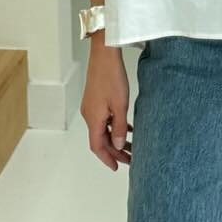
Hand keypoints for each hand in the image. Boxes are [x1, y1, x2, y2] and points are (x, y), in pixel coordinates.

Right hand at [82, 49, 131, 170]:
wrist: (104, 54)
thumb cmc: (111, 77)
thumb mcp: (120, 105)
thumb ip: (119, 127)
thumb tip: (117, 145)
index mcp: (93, 118)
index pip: (97, 146)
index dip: (107, 158)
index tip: (117, 167)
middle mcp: (89, 115)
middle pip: (100, 139)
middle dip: (115, 151)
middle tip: (130, 158)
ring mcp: (91, 107)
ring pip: (103, 129)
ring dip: (116, 138)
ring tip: (131, 145)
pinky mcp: (95, 99)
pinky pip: (104, 119)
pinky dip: (114, 126)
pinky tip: (127, 127)